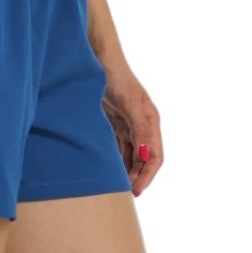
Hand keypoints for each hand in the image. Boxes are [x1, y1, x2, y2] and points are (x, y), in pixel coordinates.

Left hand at [100, 61, 162, 196]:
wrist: (96, 58)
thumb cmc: (115, 76)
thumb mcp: (129, 102)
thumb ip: (140, 128)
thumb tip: (147, 155)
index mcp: (151, 121)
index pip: (155, 156)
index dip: (148, 175)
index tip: (137, 190)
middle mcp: (141, 125)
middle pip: (143, 159)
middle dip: (136, 177)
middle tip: (124, 194)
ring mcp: (127, 124)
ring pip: (129, 155)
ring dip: (125, 171)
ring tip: (114, 187)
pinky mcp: (112, 123)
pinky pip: (116, 147)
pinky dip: (113, 160)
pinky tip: (106, 170)